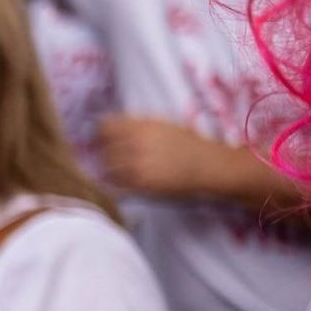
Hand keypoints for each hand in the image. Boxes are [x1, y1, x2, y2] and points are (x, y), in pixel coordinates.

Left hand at [96, 115, 225, 198]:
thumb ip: (135, 124)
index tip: (101, 140)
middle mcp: (138, 144)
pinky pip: (116, 186)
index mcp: (142, 126)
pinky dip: (114, 185)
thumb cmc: (187, 144)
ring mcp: (139, 166)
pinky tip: (122, 184)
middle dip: (103, 154)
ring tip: (117, 173)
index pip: (104, 126)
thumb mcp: (163, 124)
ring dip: (108, 171)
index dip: (99, 134)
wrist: (210, 166)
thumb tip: (104, 125)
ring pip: (106, 168)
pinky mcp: (143, 186)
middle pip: (103, 148)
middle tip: (109, 159)